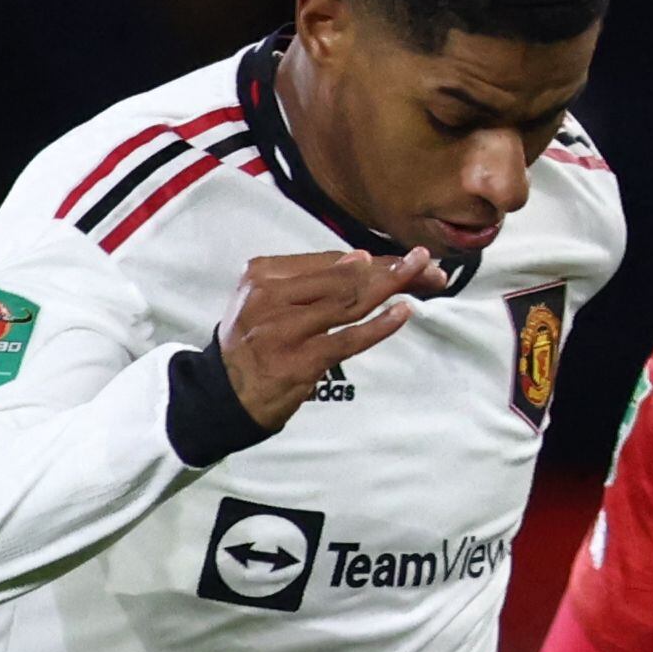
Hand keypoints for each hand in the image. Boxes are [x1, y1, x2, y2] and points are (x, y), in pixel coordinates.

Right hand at [216, 247, 446, 434]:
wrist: (225, 394)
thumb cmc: (255, 344)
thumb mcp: (266, 301)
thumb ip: (307, 281)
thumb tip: (362, 259)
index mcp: (262, 274)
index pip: (328, 260)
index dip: (371, 259)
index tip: (403, 258)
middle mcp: (270, 296)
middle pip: (343, 278)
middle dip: (390, 269)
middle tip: (426, 264)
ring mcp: (284, 329)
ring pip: (349, 303)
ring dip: (392, 288)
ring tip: (426, 277)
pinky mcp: (300, 360)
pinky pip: (348, 338)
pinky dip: (379, 326)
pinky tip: (404, 312)